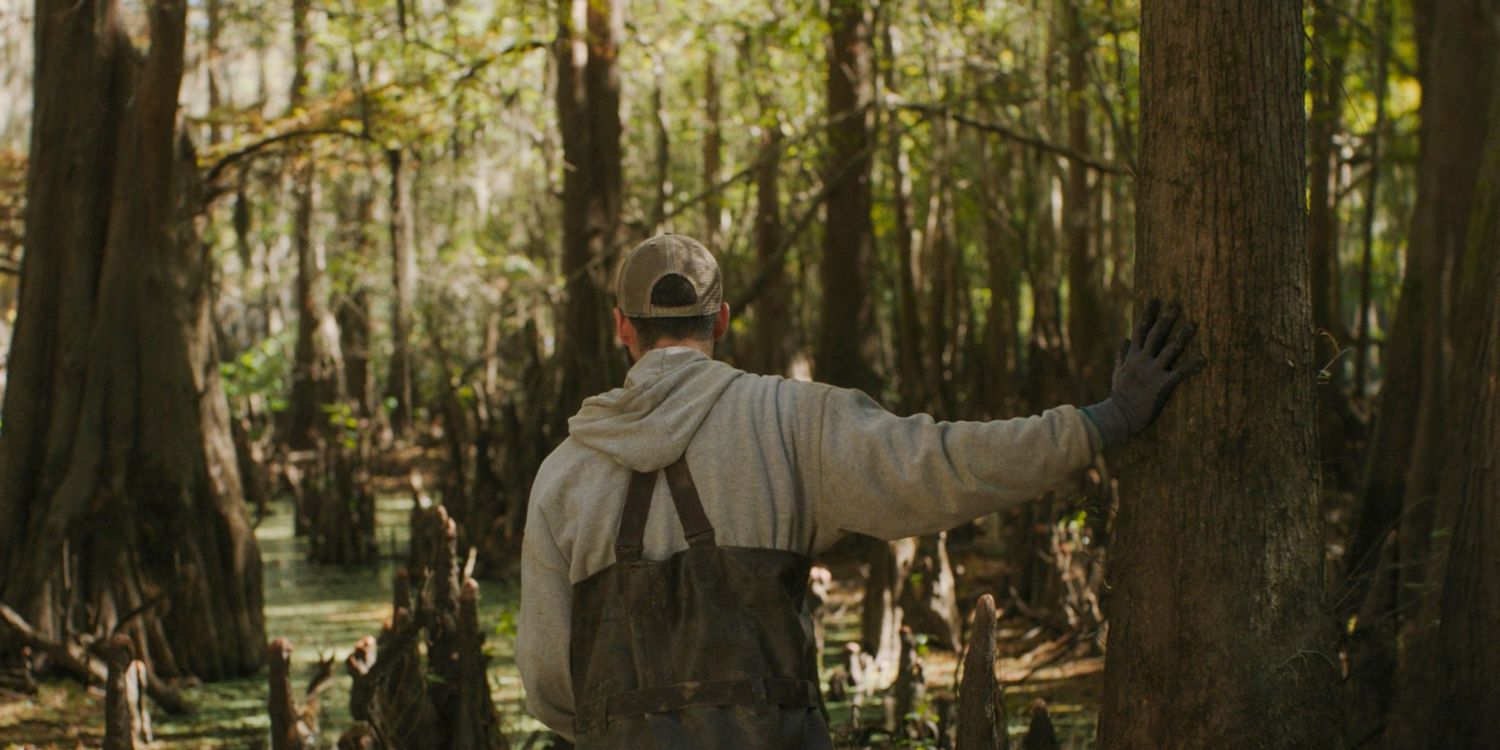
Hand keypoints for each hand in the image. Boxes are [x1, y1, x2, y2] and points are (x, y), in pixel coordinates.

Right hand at [1084, 298, 1205, 447]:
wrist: (1119, 415)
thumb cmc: (1119, 395)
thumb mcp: (1117, 372)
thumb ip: (1122, 355)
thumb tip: (1125, 339)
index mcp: (1132, 357)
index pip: (1140, 330)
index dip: (1148, 314)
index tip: (1156, 299)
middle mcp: (1142, 361)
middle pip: (1155, 335)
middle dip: (1165, 319)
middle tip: (1176, 304)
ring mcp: (1152, 372)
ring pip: (1169, 350)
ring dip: (1181, 337)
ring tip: (1193, 325)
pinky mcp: (1161, 386)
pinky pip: (1179, 373)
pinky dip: (1191, 366)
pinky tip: (1203, 359)